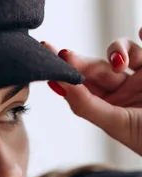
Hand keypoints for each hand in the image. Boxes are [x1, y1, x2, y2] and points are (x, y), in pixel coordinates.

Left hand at [43, 29, 141, 155]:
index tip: (47, 57)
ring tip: (120, 62)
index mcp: (106, 107)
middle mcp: (122, 90)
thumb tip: (61, 84)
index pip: (80, 86)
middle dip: (80, 61)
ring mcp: (141, 76)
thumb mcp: (115, 123)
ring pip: (121, 51)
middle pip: (96, 67)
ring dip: (117, 50)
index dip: (64, 72)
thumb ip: (87, 105)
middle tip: (64, 54)